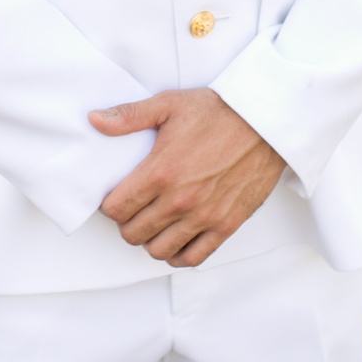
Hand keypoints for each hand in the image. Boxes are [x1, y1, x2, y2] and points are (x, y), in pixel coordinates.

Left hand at [90, 89, 285, 267]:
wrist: (266, 121)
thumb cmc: (220, 111)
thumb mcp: (171, 104)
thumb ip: (129, 116)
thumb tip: (94, 120)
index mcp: (161, 171)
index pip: (116, 209)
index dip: (111, 204)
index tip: (118, 196)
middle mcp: (180, 200)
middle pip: (132, 233)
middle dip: (128, 222)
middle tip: (135, 208)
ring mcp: (204, 215)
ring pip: (158, 250)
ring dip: (150, 239)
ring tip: (155, 222)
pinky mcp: (226, 224)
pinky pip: (192, 257)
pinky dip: (178, 254)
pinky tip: (176, 238)